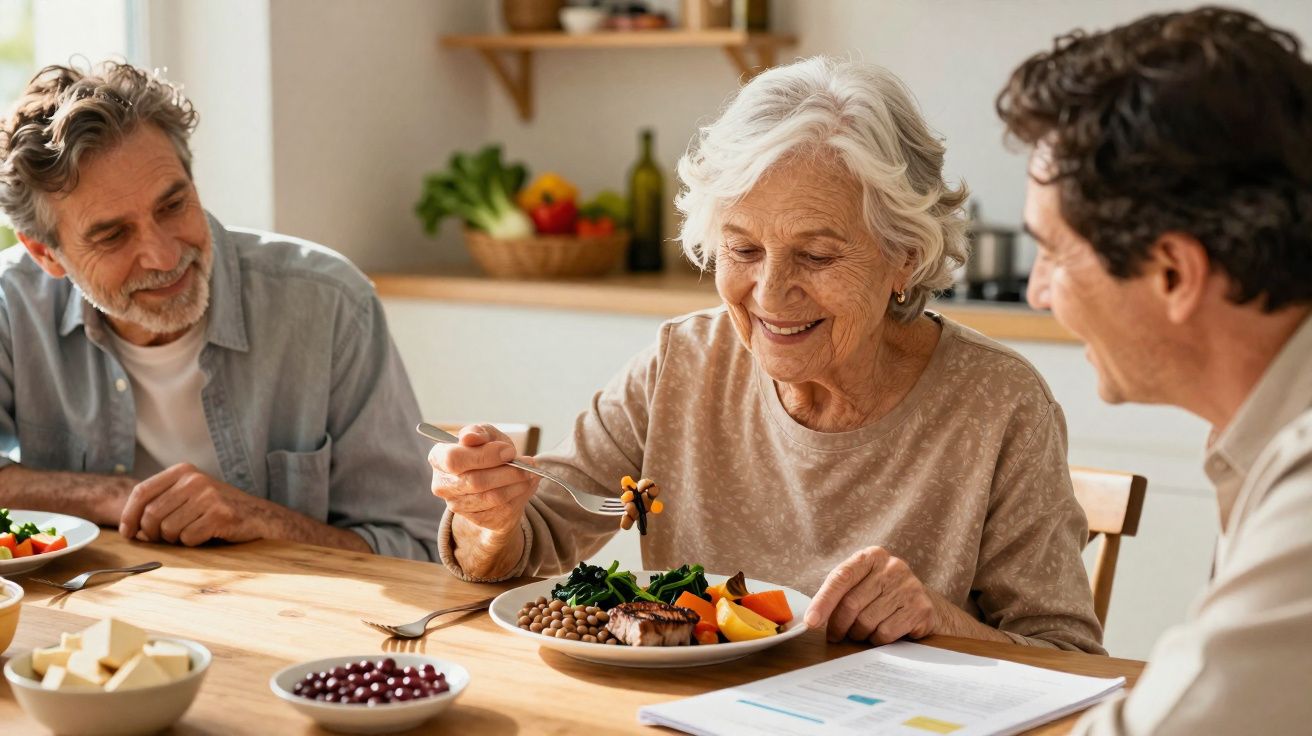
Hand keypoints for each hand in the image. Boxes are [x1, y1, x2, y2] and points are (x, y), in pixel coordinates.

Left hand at [119, 464, 268, 545]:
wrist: (258, 515)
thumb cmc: (217, 509)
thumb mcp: (189, 495)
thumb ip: (161, 503)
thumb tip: (130, 528)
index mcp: (183, 471)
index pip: (142, 491)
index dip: (129, 515)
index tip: (127, 532)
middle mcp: (194, 479)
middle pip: (152, 514)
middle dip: (152, 533)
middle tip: (164, 539)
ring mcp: (208, 496)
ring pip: (168, 529)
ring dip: (174, 539)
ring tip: (189, 533)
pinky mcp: (220, 515)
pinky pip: (188, 538)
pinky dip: (192, 543)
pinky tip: (206, 535)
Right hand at [429, 424, 537, 535]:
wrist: (496, 479)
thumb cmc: (488, 452)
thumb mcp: (486, 435)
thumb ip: (479, 432)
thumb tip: (470, 437)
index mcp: (439, 458)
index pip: (454, 459)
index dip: (484, 456)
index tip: (509, 451)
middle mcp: (442, 484)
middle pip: (475, 481)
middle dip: (507, 471)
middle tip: (528, 463)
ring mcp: (457, 505)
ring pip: (491, 497)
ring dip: (516, 483)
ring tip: (530, 472)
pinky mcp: (476, 519)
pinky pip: (501, 509)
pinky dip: (518, 494)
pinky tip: (524, 484)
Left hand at [804, 546, 938, 644]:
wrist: (922, 603)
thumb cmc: (882, 594)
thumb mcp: (861, 583)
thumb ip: (839, 592)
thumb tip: (812, 619)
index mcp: (872, 556)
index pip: (841, 577)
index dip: (823, 601)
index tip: (811, 621)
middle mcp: (892, 567)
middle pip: (852, 604)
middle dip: (838, 625)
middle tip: (835, 635)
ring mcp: (909, 587)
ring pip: (867, 622)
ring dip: (858, 634)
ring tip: (861, 632)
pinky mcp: (920, 609)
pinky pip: (886, 633)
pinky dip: (876, 640)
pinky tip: (880, 634)